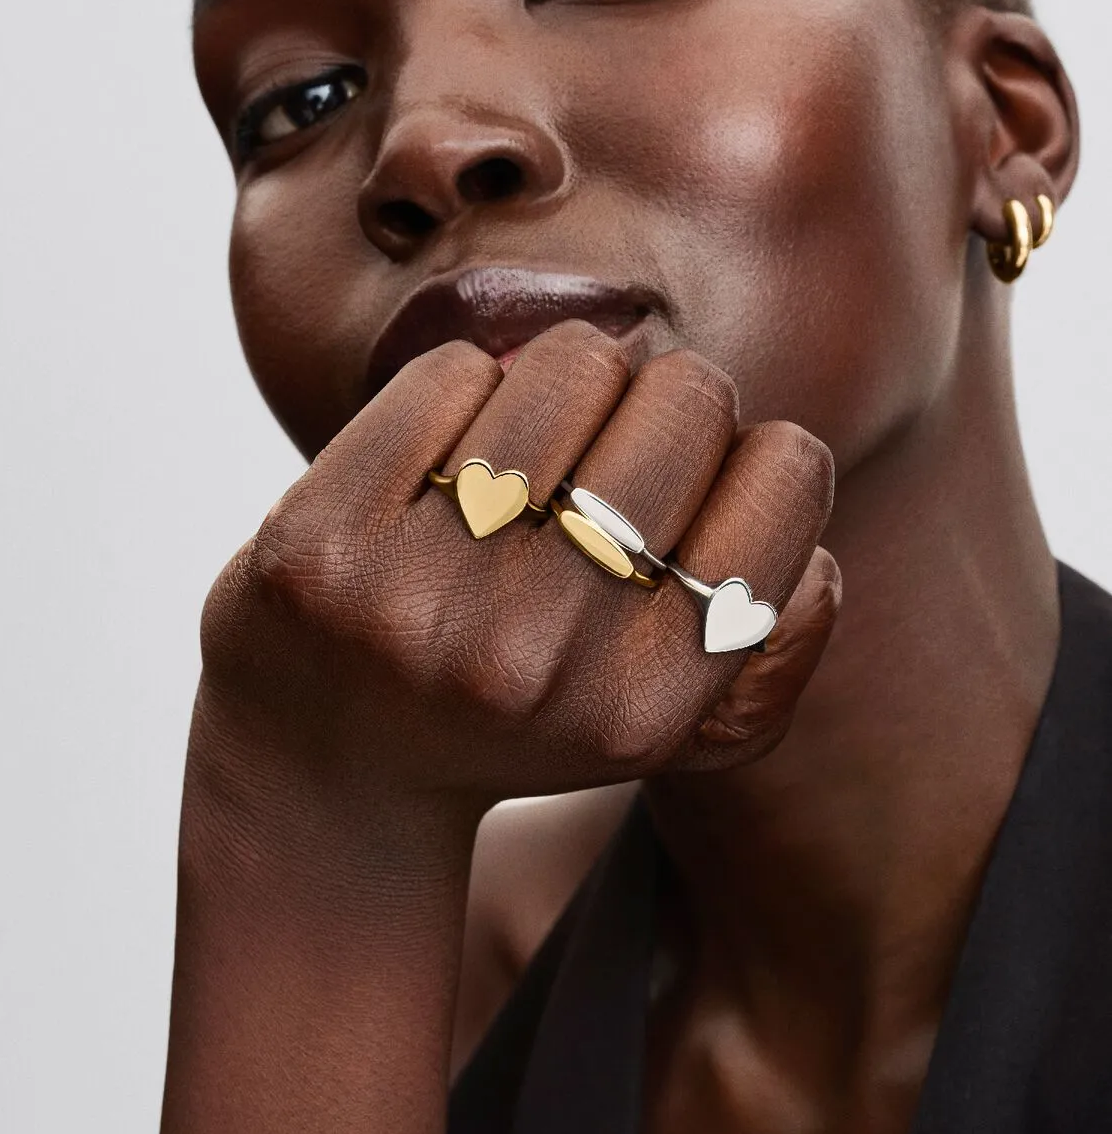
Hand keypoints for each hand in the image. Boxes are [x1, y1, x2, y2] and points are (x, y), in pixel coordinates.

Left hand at [192, 319, 836, 853]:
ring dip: (563, 389)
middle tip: (606, 463)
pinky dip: (463, 395)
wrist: (323, 772)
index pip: (787, 469)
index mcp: (649, 702)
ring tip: (530, 457)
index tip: (697, 496)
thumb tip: (811, 561)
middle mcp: (538, 654)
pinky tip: (441, 467)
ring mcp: (420, 596)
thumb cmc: (521, 721)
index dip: (752, 460)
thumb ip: (775, 652)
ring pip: (572, 361)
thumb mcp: (673, 731)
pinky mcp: (321, 540)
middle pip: (686, 396)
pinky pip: (451, 371)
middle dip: (658, 409)